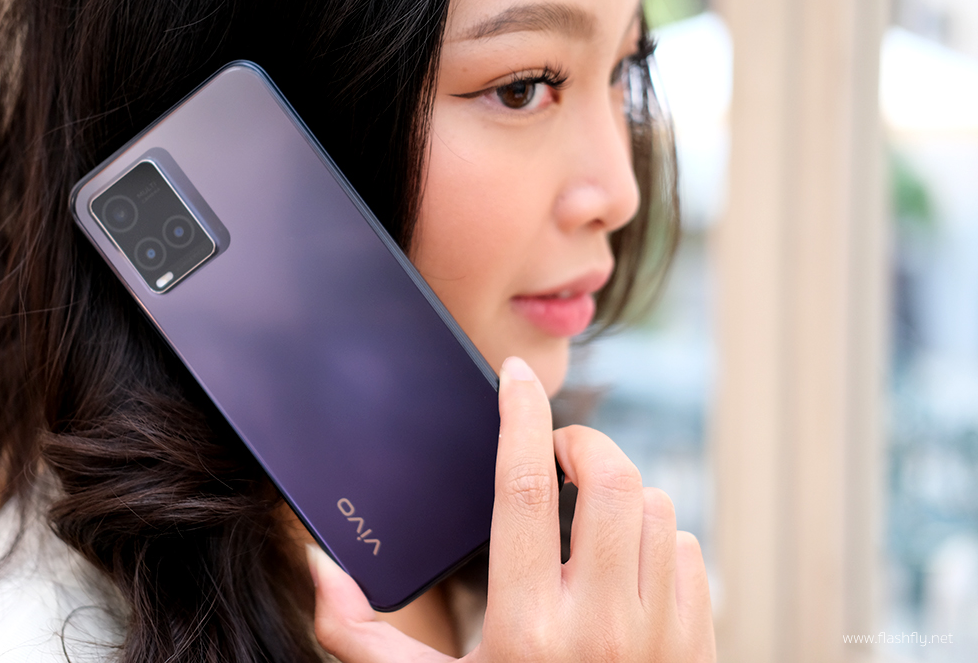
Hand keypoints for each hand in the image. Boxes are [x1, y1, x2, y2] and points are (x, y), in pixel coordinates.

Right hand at [306, 356, 714, 661]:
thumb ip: (357, 633)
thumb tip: (317, 562)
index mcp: (525, 630)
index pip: (523, 490)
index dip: (519, 418)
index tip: (515, 378)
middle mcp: (600, 628)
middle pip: (611, 480)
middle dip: (583, 443)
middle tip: (558, 451)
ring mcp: (659, 635)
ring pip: (655, 506)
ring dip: (620, 495)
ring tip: (585, 521)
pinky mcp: (697, 643)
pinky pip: (685, 548)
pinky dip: (654, 538)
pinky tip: (621, 566)